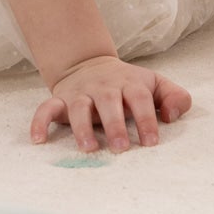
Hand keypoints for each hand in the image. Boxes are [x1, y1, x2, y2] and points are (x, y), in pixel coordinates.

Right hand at [32, 53, 191, 152]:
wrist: (90, 64)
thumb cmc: (129, 84)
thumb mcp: (155, 85)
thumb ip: (175, 97)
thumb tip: (172, 116)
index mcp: (130, 83)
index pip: (140, 99)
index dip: (146, 119)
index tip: (151, 142)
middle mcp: (104, 86)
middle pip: (109, 102)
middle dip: (115, 125)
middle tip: (121, 149)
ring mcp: (80, 93)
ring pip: (79, 107)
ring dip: (82, 127)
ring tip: (89, 148)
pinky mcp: (60, 100)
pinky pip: (46, 108)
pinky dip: (40, 122)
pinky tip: (38, 140)